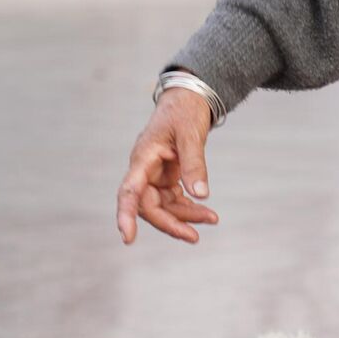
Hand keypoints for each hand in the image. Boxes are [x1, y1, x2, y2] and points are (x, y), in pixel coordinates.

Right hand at [117, 88, 218, 243]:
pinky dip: (188, 207)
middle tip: (195, 237)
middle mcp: (144, 170)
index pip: (129, 192)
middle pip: (148, 206)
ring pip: (163, 205)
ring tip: (212, 219)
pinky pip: (173, 199)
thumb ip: (194, 164)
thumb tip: (201, 195)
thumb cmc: (185, 113)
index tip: (127, 238)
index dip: (126, 215)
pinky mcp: (166, 176)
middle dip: (170, 223)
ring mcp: (154, 175)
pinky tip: (205, 213)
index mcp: (142, 158)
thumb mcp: (191, 136)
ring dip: (184, 216)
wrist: (188, 100)